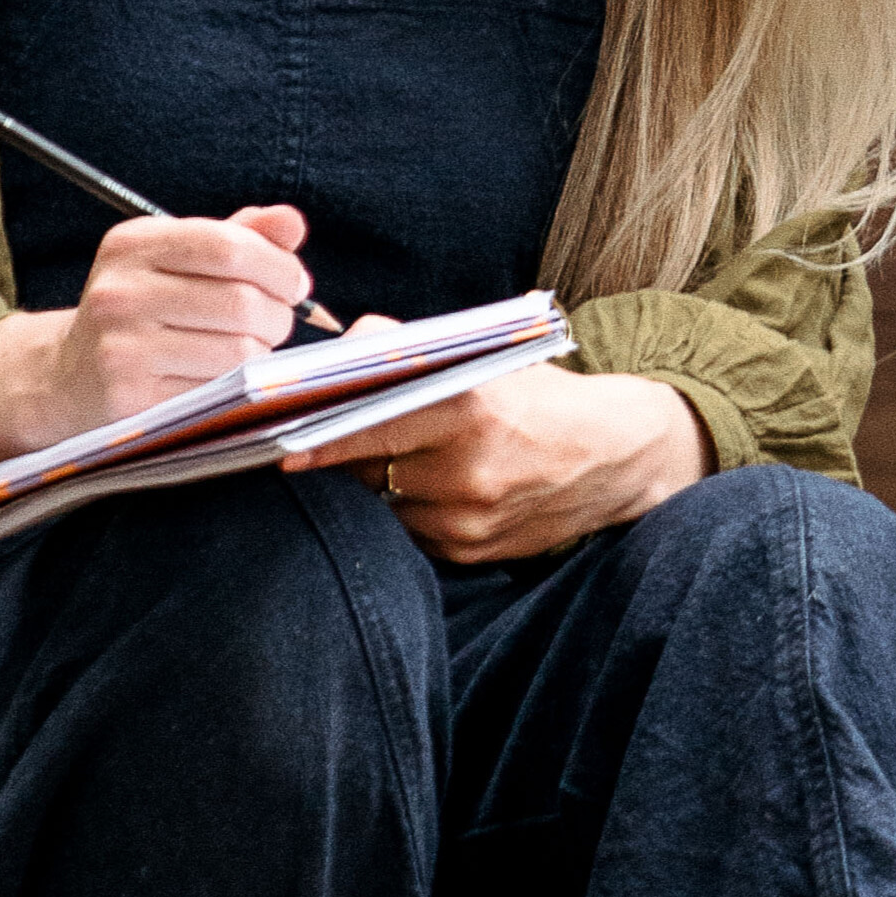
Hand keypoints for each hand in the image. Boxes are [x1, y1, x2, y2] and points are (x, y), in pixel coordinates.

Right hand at [0, 206, 310, 462]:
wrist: (69, 376)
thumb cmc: (142, 309)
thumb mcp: (179, 258)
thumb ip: (239, 236)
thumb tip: (292, 222)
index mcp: (132, 244)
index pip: (228, 246)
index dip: (278, 265)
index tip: (294, 283)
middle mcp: (120, 292)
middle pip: (241, 301)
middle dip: (278, 315)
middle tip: (276, 322)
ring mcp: (121, 349)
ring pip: (238, 352)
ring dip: (262, 354)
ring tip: (251, 349)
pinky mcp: (131, 399)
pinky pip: (217, 392)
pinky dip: (236, 387)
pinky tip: (223, 378)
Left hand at [282, 339, 714, 560]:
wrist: (617, 458)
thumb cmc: (542, 398)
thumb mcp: (486, 360)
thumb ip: (414, 350)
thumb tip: (349, 342)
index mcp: (470, 411)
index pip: (372, 426)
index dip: (321, 438)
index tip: (278, 444)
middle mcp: (468, 471)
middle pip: (370, 468)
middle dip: (348, 453)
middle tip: (318, 438)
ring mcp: (468, 521)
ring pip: (385, 503)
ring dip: (379, 481)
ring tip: (396, 456)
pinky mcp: (470, 554)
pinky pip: (411, 531)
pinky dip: (408, 508)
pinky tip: (427, 486)